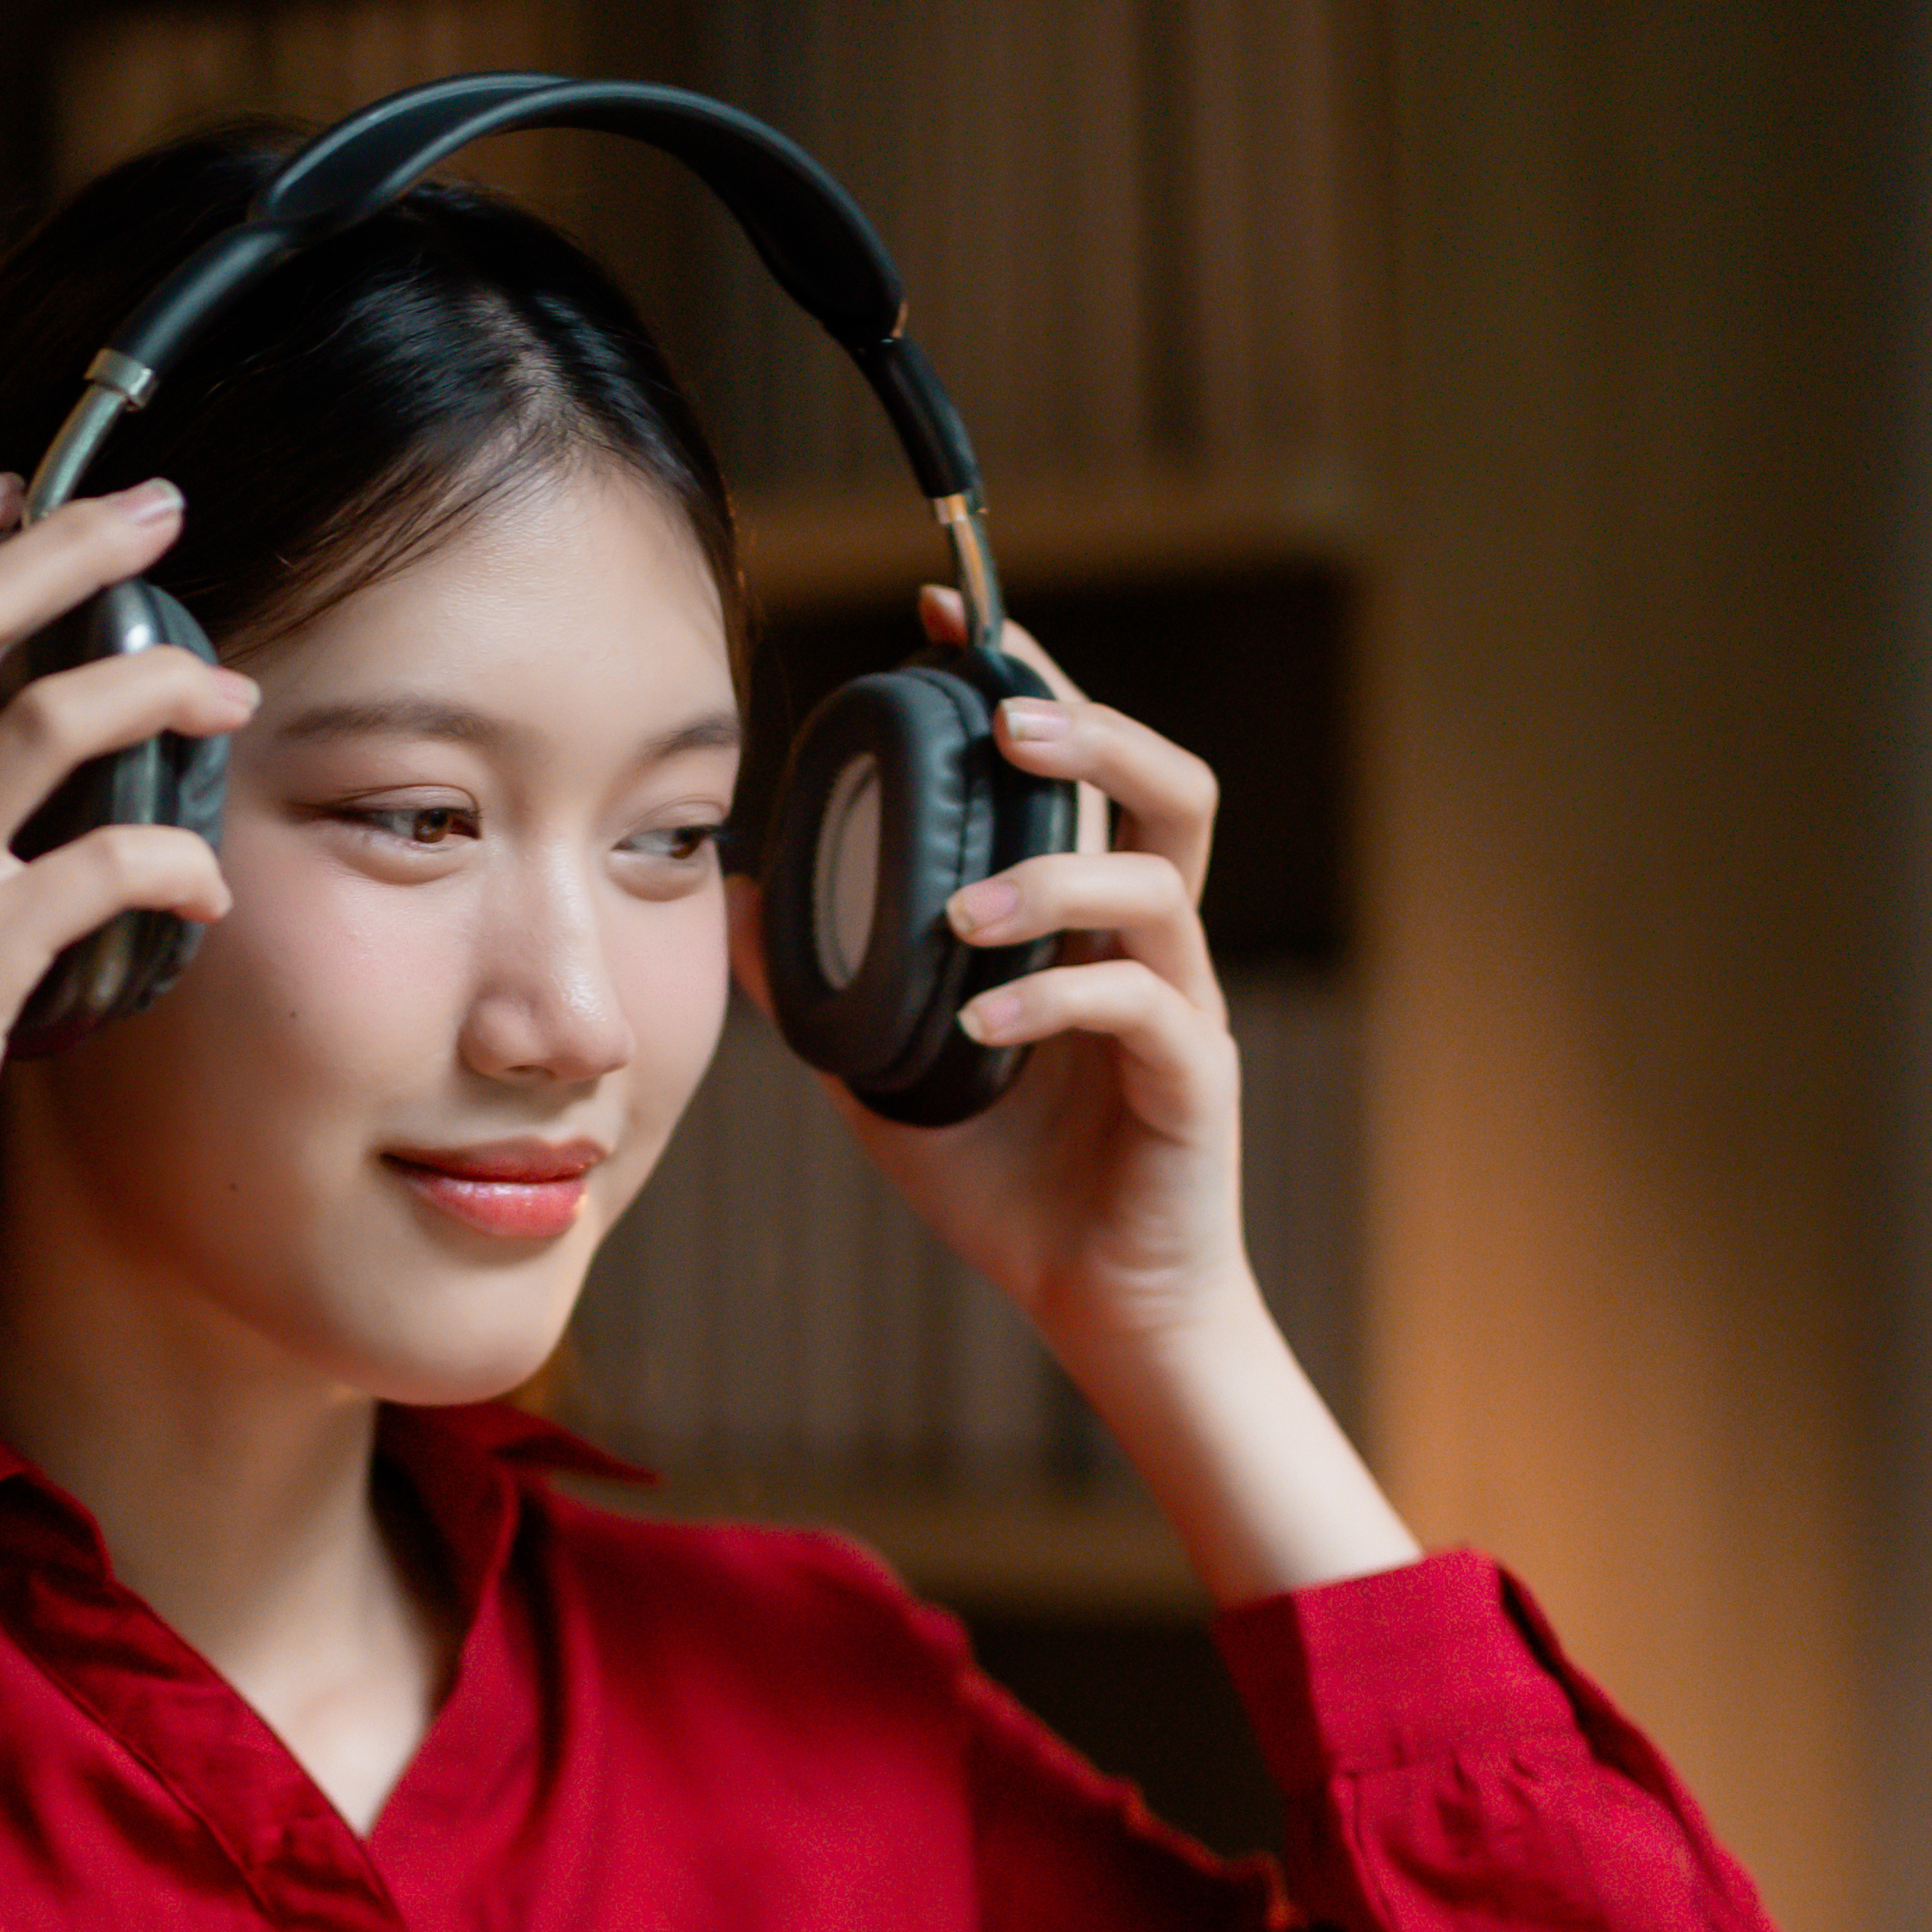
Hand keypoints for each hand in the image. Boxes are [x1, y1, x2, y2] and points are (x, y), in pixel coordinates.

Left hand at [734, 585, 1248, 1362]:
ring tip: (962, 909)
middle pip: (1170, 787)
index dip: (1029, 682)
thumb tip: (737, 902)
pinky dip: (1055, 999)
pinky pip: (1142, 1009)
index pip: (1080, 773)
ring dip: (1055, 875)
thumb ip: (824, 987)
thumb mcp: (883, 1071)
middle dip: (1092, 731)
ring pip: (1159, 884)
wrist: (1099, 1307)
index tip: (945, 624)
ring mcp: (1183, 1008)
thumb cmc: (1010, 1186)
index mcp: (1088, 923)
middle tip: (1000, 719)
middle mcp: (1152, 944)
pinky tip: (981, 1024)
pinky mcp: (1195, 1083)